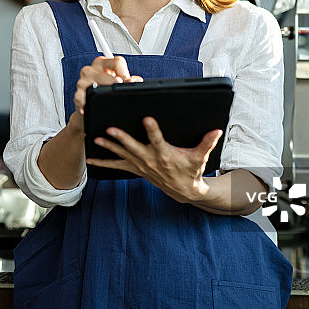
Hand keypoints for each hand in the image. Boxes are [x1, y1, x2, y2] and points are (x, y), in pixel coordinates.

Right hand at [72, 55, 142, 116]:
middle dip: (116, 82)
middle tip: (120, 87)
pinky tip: (95, 104)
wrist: (90, 106)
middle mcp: (90, 70)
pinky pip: (83, 99)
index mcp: (102, 64)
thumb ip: (128, 80)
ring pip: (92, 85)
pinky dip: (90, 103)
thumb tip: (136, 80)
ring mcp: (82, 82)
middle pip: (105, 74)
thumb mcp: (117, 82)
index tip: (128, 81)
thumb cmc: (104, 91)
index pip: (117, 61)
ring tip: (108, 95)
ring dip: (103, 91)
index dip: (125, 72)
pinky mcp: (78, 95)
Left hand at [86, 116, 222, 203]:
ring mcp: (140, 165)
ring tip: (96, 139)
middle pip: (133, 147)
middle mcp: (150, 160)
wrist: (183, 190)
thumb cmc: (191, 170)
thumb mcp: (200, 157)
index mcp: (165, 154)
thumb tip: (217, 130)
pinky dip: (103, 162)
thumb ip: (207, 143)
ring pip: (122, 154)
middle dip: (121, 138)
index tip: (146, 118)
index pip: (158, 140)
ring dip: (108, 147)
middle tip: (110, 129)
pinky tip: (90, 158)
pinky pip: (116, 166)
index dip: (152, 130)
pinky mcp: (135, 169)